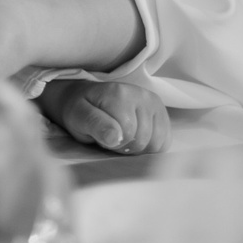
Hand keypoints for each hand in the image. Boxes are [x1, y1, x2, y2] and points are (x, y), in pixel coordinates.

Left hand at [36, 78, 170, 154]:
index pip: (127, 134)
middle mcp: (142, 95)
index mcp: (119, 94)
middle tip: (111, 137)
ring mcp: (155, 103)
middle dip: (125, 146)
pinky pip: (165, 141)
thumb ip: (95, 125)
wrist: (88, 97)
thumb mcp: (78, 117)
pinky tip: (136, 138)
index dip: (112, 143)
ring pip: (156, 143)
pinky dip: (150, 146)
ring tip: (122, 137)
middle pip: (142, 140)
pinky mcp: (162, 112)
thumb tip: (114, 138)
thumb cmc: (81, 110)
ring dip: (138, 147)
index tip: (101, 136)